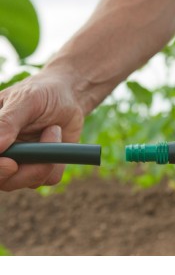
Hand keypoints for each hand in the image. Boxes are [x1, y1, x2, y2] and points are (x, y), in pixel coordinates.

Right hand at [0, 71, 83, 190]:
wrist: (69, 97)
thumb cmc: (42, 92)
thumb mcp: (25, 100)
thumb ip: (7, 121)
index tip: (11, 164)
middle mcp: (2, 154)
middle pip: (4, 181)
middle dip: (24, 172)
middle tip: (40, 152)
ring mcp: (21, 164)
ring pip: (28, 182)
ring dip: (46, 160)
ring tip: (53, 129)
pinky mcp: (41, 168)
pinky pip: (49, 178)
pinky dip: (58, 163)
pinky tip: (58, 139)